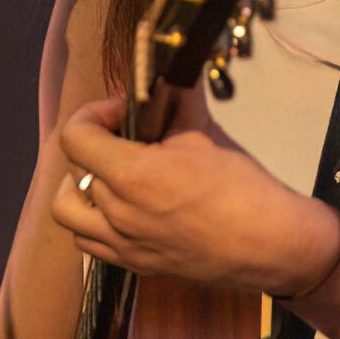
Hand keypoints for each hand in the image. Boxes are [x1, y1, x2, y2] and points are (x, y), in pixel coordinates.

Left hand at [51, 94, 339, 293]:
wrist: (271, 246)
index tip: (117, 112)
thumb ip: (177, 103)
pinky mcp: (134, 264)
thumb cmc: (245, 192)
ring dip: (80, 187)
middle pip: (74, 168)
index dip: (91, 115)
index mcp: (135, 175)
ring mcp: (124, 243)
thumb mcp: (206, 135)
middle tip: (121, 138)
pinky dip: (92, 222)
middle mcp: (120, 212)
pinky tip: (120, 209)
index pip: (75, 137)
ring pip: (67, 211)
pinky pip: (88, 243)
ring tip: (109, 177)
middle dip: (94, 145)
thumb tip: (170, 73)